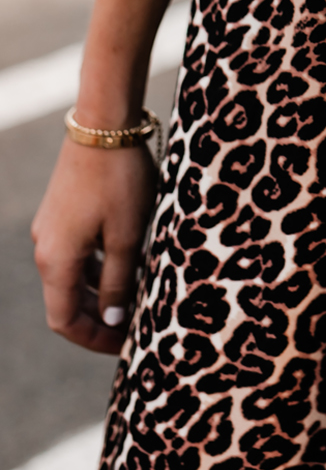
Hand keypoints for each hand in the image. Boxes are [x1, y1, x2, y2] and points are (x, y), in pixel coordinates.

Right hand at [31, 139, 156, 353]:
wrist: (104, 124)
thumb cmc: (119, 180)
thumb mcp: (127, 236)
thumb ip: (118, 282)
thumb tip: (111, 319)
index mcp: (56, 261)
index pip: (65, 320)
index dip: (94, 339)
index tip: (124, 345)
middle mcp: (46, 248)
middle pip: (66, 301)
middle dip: (98, 319)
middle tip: (133, 327)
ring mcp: (52, 228)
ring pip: (72, 277)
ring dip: (100, 293)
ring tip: (136, 298)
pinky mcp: (62, 211)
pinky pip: (77, 253)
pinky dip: (97, 267)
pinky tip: (127, 264)